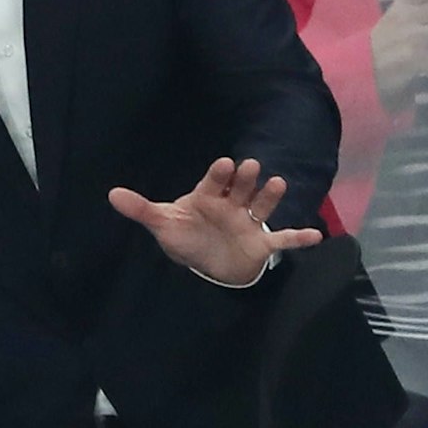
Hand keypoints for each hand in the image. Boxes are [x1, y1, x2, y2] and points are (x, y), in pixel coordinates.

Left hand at [108, 157, 321, 285]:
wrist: (209, 263)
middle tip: (251, 166)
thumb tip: (112, 194)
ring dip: (270, 196)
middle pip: (239, 189)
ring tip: (279, 183)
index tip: (224, 164)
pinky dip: (298, 238)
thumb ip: (141, 210)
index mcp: (207, 197)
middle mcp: (231, 205)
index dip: (219, 175)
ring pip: (261, 206)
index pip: (213, 183)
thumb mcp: (163, 224)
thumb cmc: (187, 237)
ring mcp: (249, 223)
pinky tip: (315, 235)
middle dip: (244, 180)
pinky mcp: (262, 243)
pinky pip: (282, 239)